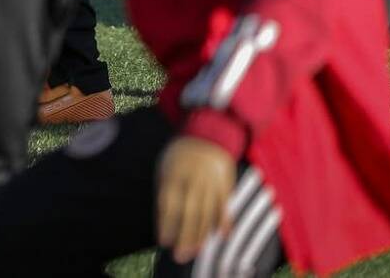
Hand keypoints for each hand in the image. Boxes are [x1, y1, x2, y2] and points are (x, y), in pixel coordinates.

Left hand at [155, 134, 237, 263]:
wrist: (209, 133)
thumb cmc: (181, 155)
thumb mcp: (166, 166)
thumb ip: (165, 191)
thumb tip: (163, 219)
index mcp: (174, 173)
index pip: (169, 203)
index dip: (166, 224)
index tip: (164, 241)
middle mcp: (193, 178)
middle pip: (189, 212)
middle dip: (184, 236)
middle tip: (180, 255)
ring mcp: (211, 181)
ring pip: (207, 212)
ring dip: (202, 234)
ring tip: (195, 251)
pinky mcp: (226, 182)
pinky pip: (225, 204)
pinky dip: (224, 220)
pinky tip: (222, 235)